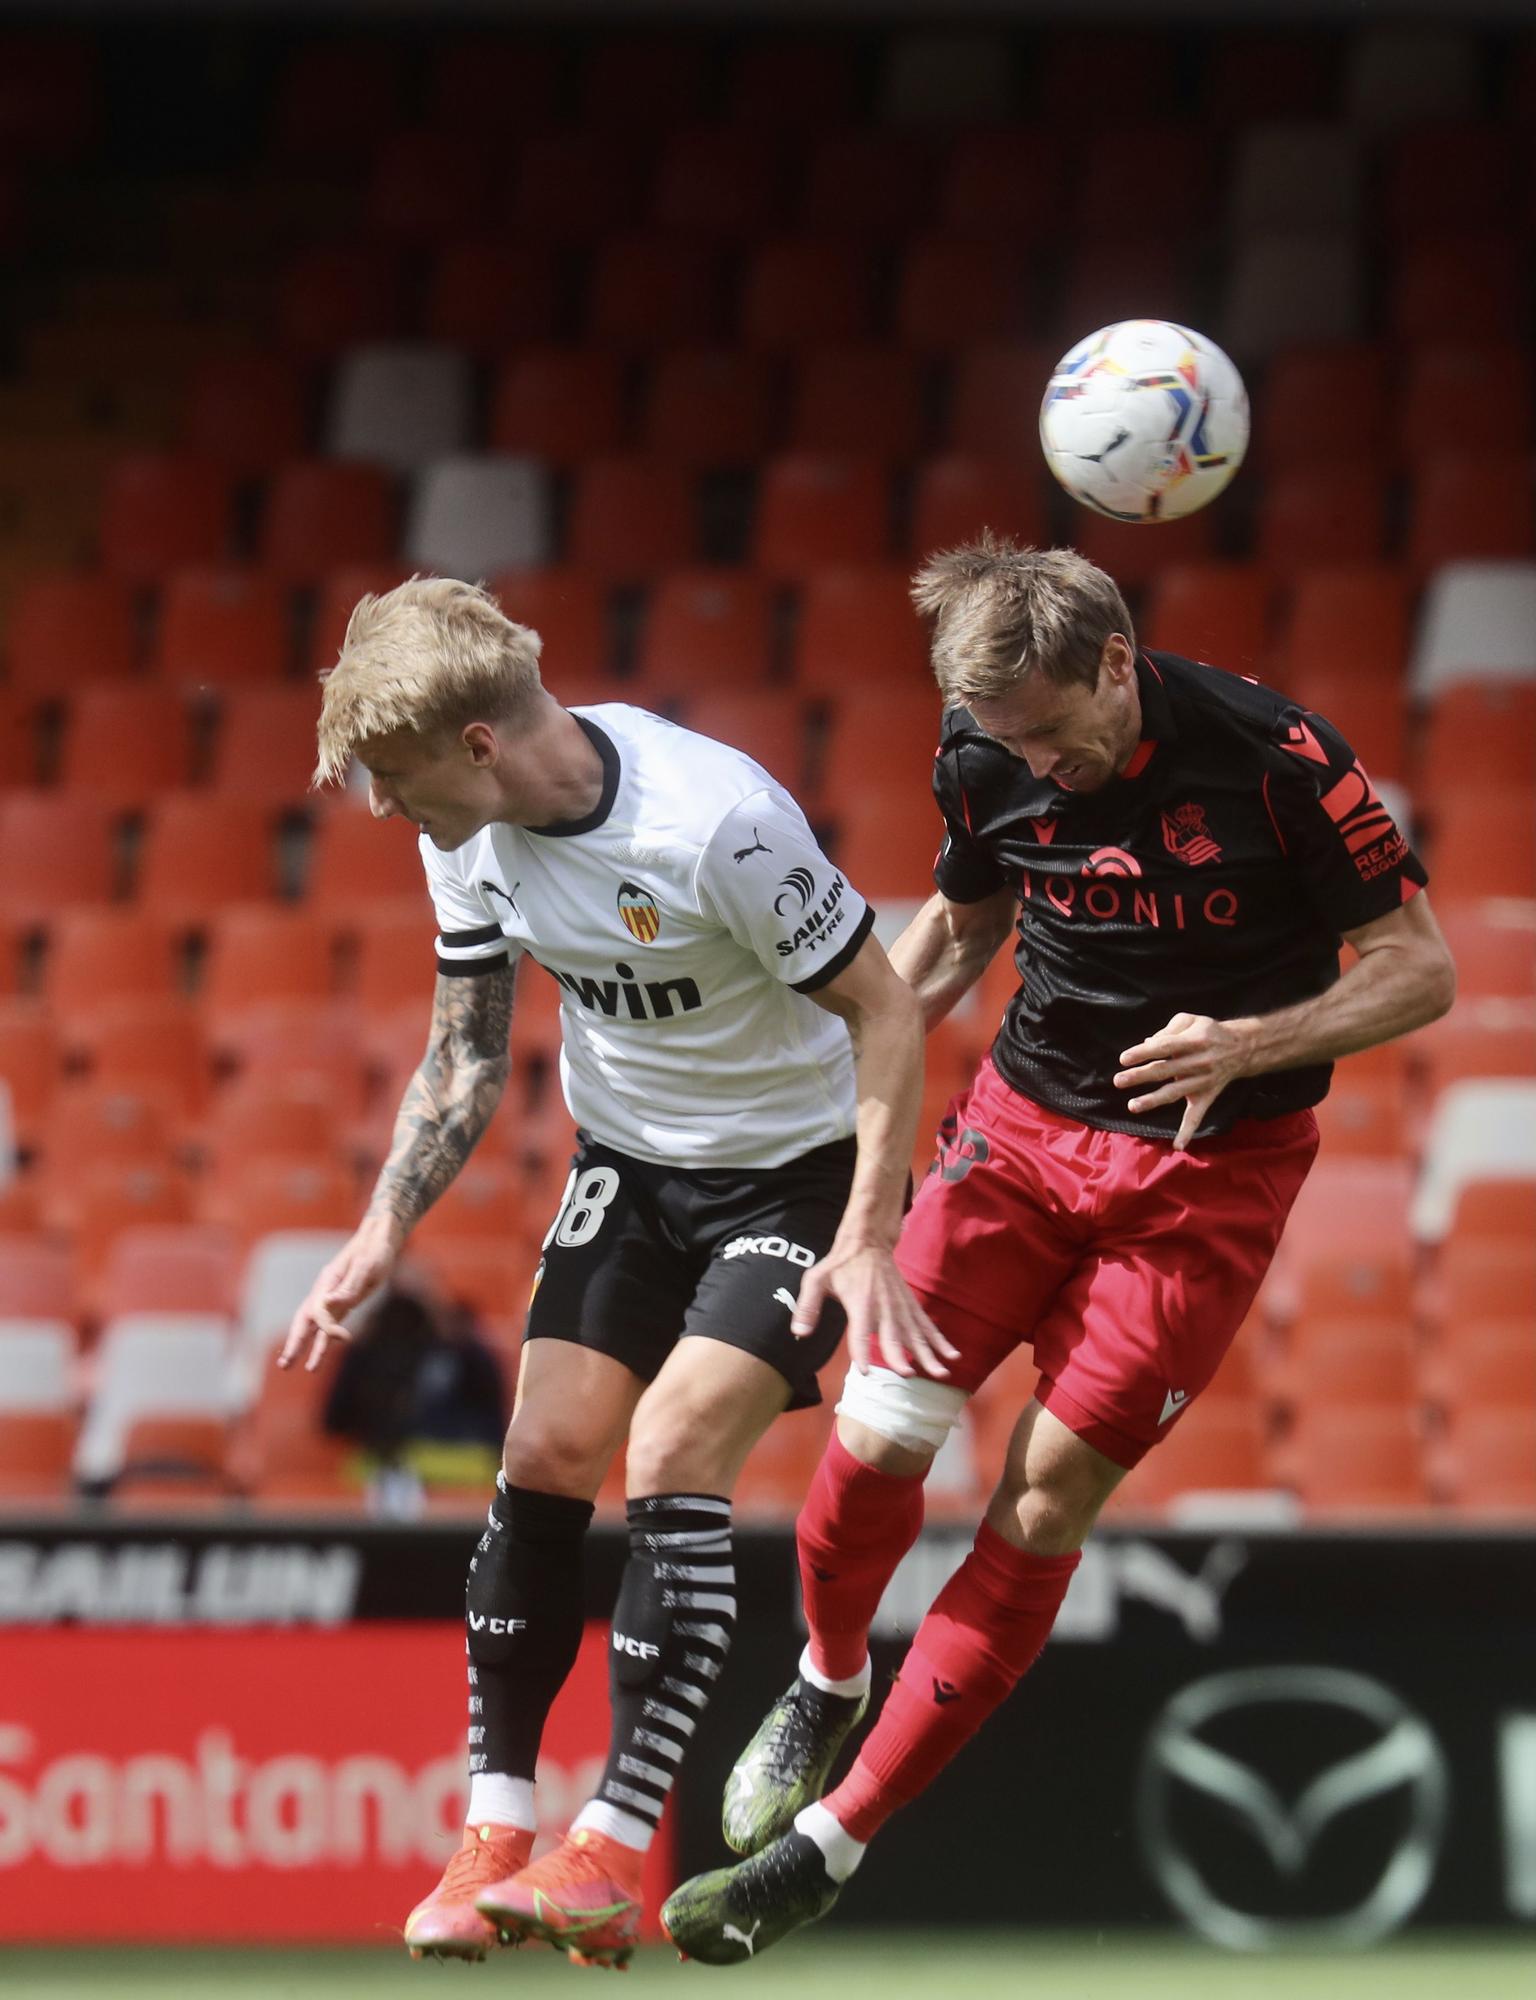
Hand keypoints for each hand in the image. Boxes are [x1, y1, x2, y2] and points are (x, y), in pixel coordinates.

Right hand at [277, 1215, 401, 1372]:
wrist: (380, 1239)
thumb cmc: (375, 1250)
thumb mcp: (367, 1266)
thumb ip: (350, 1285)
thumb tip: (331, 1302)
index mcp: (328, 1281)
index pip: (320, 1311)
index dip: (328, 1327)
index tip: (345, 1338)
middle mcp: (325, 1291)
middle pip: (304, 1320)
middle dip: (294, 1341)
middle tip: (283, 1363)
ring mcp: (332, 1298)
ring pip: (313, 1327)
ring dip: (303, 1346)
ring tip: (288, 1366)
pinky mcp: (343, 1304)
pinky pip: (328, 1327)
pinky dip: (320, 1342)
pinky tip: (315, 1360)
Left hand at [792, 1241, 959, 1380]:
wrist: (868, 1241)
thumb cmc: (839, 1265)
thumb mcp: (816, 1280)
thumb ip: (807, 1306)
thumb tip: (798, 1334)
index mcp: (860, 1303)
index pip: (859, 1333)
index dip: (861, 1352)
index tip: (865, 1372)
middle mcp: (883, 1307)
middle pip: (893, 1336)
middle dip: (900, 1356)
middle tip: (908, 1375)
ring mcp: (900, 1307)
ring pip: (916, 1334)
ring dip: (928, 1354)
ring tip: (940, 1373)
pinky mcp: (910, 1305)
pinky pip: (927, 1326)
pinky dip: (940, 1341)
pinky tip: (953, 1356)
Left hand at [1114, 1011, 1255, 1150]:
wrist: (1242, 1048)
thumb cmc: (1209, 1032)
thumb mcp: (1192, 1020)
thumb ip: (1169, 1029)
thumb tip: (1147, 1043)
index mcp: (1193, 1041)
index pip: (1164, 1047)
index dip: (1143, 1052)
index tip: (1123, 1059)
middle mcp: (1198, 1063)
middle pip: (1165, 1071)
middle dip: (1140, 1076)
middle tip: (1118, 1081)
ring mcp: (1202, 1082)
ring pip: (1174, 1093)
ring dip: (1153, 1100)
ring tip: (1132, 1106)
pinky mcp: (1206, 1097)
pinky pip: (1197, 1116)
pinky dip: (1188, 1131)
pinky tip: (1177, 1146)